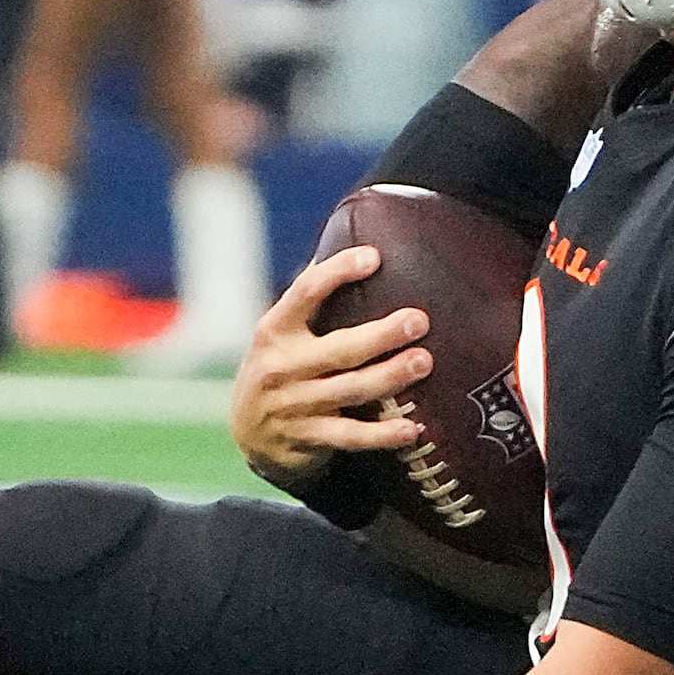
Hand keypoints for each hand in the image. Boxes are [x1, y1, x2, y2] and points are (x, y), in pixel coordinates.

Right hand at [231, 244, 428, 488]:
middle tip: (418, 320)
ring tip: (424, 362)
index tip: (374, 257)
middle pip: (339, 348)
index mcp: (275, 330)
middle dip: (382, 334)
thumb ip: (312, 298)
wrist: (249, 434)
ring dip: (390, 377)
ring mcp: (293, 405)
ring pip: (350, 390)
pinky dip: (382, 435)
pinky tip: (413, 429)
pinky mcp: (307, 438)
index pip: (305, 292)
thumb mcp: (282, 333)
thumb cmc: (281, 367)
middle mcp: (281, 366)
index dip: (338, 272)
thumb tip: (351, 236)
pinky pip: (350, 436)